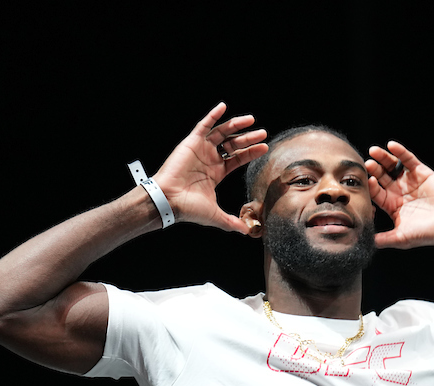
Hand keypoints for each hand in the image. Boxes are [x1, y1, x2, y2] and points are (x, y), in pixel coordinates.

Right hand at [153, 102, 267, 232]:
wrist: (169, 200)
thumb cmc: (189, 208)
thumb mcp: (216, 215)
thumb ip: (232, 222)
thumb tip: (247, 231)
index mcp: (216, 173)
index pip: (237, 159)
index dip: (250, 153)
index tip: (265, 147)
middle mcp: (209, 159)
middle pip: (233, 144)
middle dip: (248, 139)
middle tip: (262, 133)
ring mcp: (200, 150)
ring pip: (222, 133)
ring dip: (236, 125)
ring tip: (252, 120)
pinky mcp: (191, 142)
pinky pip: (203, 125)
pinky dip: (213, 115)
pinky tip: (223, 107)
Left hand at [365, 141, 433, 248]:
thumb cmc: (427, 233)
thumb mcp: (402, 238)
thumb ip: (385, 239)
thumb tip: (367, 243)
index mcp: (391, 206)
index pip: (376, 193)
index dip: (371, 187)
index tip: (368, 181)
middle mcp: (398, 192)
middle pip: (381, 177)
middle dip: (374, 170)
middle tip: (368, 164)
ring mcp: (409, 181)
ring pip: (392, 166)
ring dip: (383, 158)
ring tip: (374, 151)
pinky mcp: (421, 172)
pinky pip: (408, 160)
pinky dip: (400, 152)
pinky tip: (391, 145)